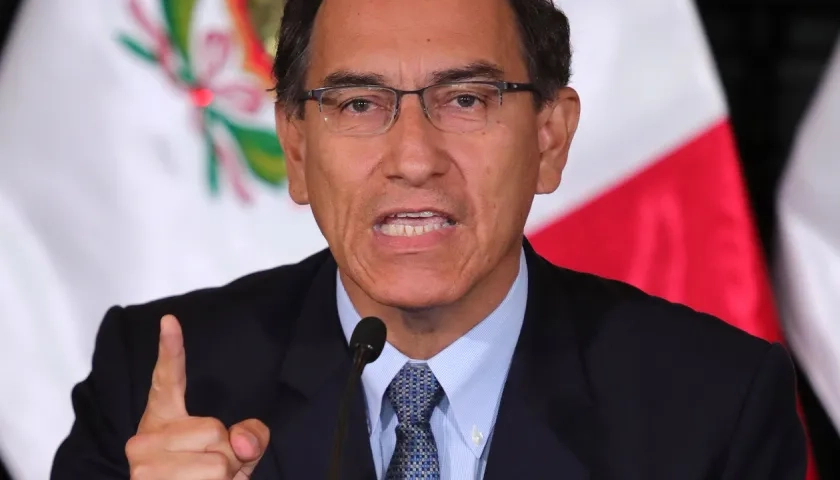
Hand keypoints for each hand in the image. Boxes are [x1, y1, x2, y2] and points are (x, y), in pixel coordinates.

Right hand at [125, 315, 269, 478]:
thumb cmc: (204, 479)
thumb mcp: (236, 452)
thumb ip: (251, 436)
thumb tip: (241, 444)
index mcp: (162, 418)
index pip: (168, 378)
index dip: (171, 349)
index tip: (170, 320)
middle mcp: (143, 439)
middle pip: (217, 435)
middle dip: (229, 457)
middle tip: (213, 471)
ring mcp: (143, 469)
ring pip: (218, 466)